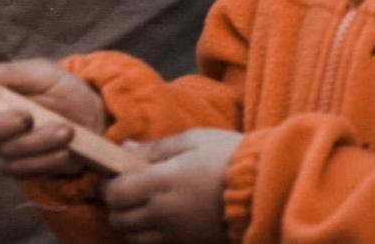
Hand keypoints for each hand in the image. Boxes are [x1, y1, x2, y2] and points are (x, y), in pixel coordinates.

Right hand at [0, 59, 107, 177]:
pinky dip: (47, 159)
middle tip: (28, 117)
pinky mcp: (17, 168)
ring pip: (4, 151)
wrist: (92, 118)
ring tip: (67, 131)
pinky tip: (66, 148)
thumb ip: (7, 74)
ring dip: (37, 142)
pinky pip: (24, 169)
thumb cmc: (61, 88)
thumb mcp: (40, 72)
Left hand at [101, 128, 241, 243]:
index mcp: (161, 183)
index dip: (107, 184)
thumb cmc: (230, 157)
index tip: (113, 173)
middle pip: (118, 219)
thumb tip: (126, 148)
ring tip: (144, 203)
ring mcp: (176, 233)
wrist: (266, 188)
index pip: (114, 194)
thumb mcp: (193, 140)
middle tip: (126, 187)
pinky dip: (148, 234)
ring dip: (131, 221)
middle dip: (116, 204)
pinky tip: (161, 217)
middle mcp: (163, 213)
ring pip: (133, 236)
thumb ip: (156, 148)